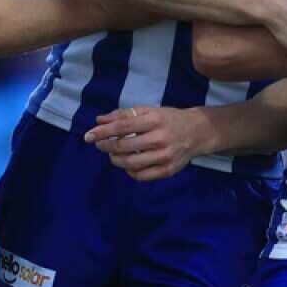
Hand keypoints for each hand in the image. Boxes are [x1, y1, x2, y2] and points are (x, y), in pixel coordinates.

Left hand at [84, 106, 206, 180]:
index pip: (122, 127)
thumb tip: (99, 120)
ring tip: (112, 154)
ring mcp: (164, 156)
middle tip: (99, 145)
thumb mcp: (149, 111)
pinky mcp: (168, 170)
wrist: (198, 132)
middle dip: (105, 146)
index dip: (102, 132)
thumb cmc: (169, 119)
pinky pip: (141, 175)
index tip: (88, 136)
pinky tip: (128, 163)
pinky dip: (129, 171)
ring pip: (130, 163)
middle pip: (123, 147)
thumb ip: (124, 114)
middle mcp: (159, 138)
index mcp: (154, 120)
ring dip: (115, 160)